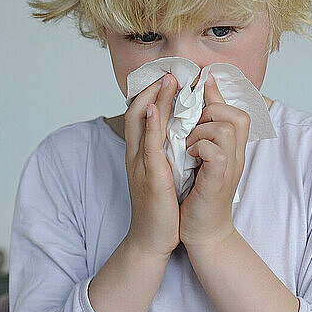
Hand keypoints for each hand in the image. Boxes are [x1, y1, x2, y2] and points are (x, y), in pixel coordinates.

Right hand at [124, 73, 179, 259]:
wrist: (151, 239)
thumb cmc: (159, 205)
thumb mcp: (161, 171)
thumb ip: (164, 150)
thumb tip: (175, 131)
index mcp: (139, 152)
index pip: (139, 114)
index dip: (150, 94)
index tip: (166, 78)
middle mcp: (135, 154)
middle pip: (136, 112)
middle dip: (152, 90)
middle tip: (168, 73)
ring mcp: (140, 164)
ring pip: (141, 124)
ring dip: (153, 100)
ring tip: (166, 81)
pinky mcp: (150, 177)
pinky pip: (148, 146)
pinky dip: (150, 126)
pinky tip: (155, 110)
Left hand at [179, 72, 250, 250]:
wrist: (203, 232)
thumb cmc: (198, 193)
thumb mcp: (203, 156)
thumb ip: (204, 131)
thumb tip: (197, 107)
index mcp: (233, 148)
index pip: (238, 112)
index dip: (217, 97)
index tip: (198, 92)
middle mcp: (236, 156)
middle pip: (238, 116)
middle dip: (210, 114)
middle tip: (192, 130)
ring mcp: (229, 168)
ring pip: (226, 129)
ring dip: (202, 131)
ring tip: (188, 145)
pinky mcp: (218, 180)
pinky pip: (216, 152)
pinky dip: (200, 148)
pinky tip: (189, 156)